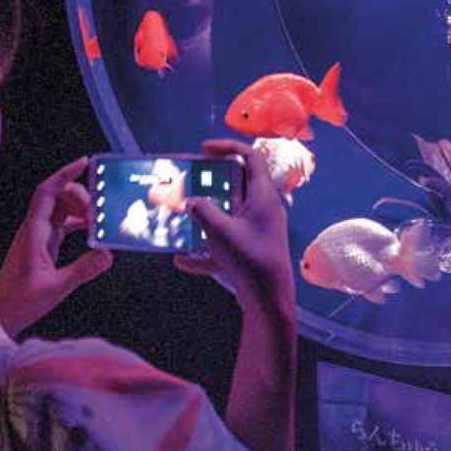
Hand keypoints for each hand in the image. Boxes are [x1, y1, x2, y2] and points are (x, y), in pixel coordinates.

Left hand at [0, 157, 112, 338]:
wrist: (1, 314)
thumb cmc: (20, 302)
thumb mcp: (56, 288)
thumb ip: (83, 270)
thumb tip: (107, 254)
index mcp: (34, 232)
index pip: (47, 192)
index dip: (65, 174)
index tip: (84, 162)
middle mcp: (35, 228)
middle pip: (57, 196)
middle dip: (80, 194)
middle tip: (98, 208)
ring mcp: (38, 236)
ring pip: (61, 208)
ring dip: (79, 208)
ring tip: (98, 218)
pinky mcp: (43, 245)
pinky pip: (62, 223)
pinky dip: (78, 222)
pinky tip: (91, 230)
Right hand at [174, 138, 292, 317]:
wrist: (269, 303)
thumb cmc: (250, 262)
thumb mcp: (221, 232)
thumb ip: (203, 212)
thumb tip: (191, 201)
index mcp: (264, 197)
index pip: (251, 158)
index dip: (229, 147)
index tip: (204, 149)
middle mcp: (263, 210)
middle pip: (238, 184)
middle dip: (212, 181)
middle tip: (190, 178)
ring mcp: (257, 231)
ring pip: (230, 213)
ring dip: (207, 213)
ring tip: (183, 212)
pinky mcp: (249, 251)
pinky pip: (224, 244)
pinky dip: (205, 250)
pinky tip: (181, 262)